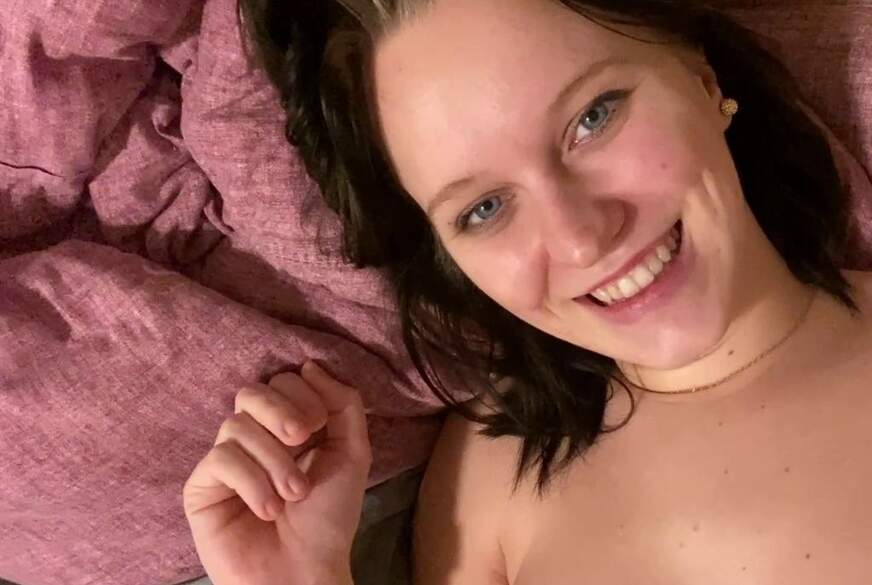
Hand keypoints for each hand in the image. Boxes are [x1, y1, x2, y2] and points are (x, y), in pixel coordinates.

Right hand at [183, 361, 371, 584]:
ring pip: (237, 426)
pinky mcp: (201, 487)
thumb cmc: (328, 519)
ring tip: (293, 495)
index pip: (282, 381)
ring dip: (274, 460)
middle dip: (281, 410)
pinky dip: (251, 481)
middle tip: (302, 438)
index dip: (302, 394)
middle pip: (251, 391)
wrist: (304, 572)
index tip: (320, 426)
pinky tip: (268, 509)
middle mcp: (253, 438)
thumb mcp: (351, 453)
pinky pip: (220, 460)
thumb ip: (343, 405)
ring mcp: (224, 461)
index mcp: (287, 426)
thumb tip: (310, 364)